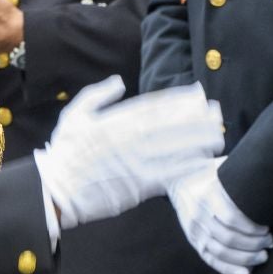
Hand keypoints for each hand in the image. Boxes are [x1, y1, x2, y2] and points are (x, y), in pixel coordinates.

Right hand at [32, 77, 223, 230]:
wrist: (55, 191)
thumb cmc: (63, 154)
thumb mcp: (74, 115)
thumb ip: (98, 95)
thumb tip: (120, 82)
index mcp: (114, 121)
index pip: (153, 107)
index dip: (178, 101)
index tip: (198, 96)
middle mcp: (128, 139)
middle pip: (169, 126)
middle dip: (195, 120)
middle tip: (217, 115)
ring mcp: (134, 163)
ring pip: (172, 150)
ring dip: (197, 143)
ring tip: (217, 137)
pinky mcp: (137, 186)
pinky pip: (167, 175)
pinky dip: (185, 169)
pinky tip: (202, 163)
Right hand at [168, 158, 271, 273]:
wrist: (179, 177)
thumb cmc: (210, 172)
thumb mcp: (225, 168)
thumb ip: (244, 176)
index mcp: (208, 194)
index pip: (232, 218)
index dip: (252, 228)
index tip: (267, 228)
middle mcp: (199, 214)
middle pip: (228, 238)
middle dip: (254, 244)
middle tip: (270, 242)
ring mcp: (194, 230)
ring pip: (221, 252)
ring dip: (245, 258)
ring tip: (263, 256)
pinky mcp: (193, 240)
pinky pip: (211, 260)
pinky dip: (229, 269)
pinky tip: (246, 273)